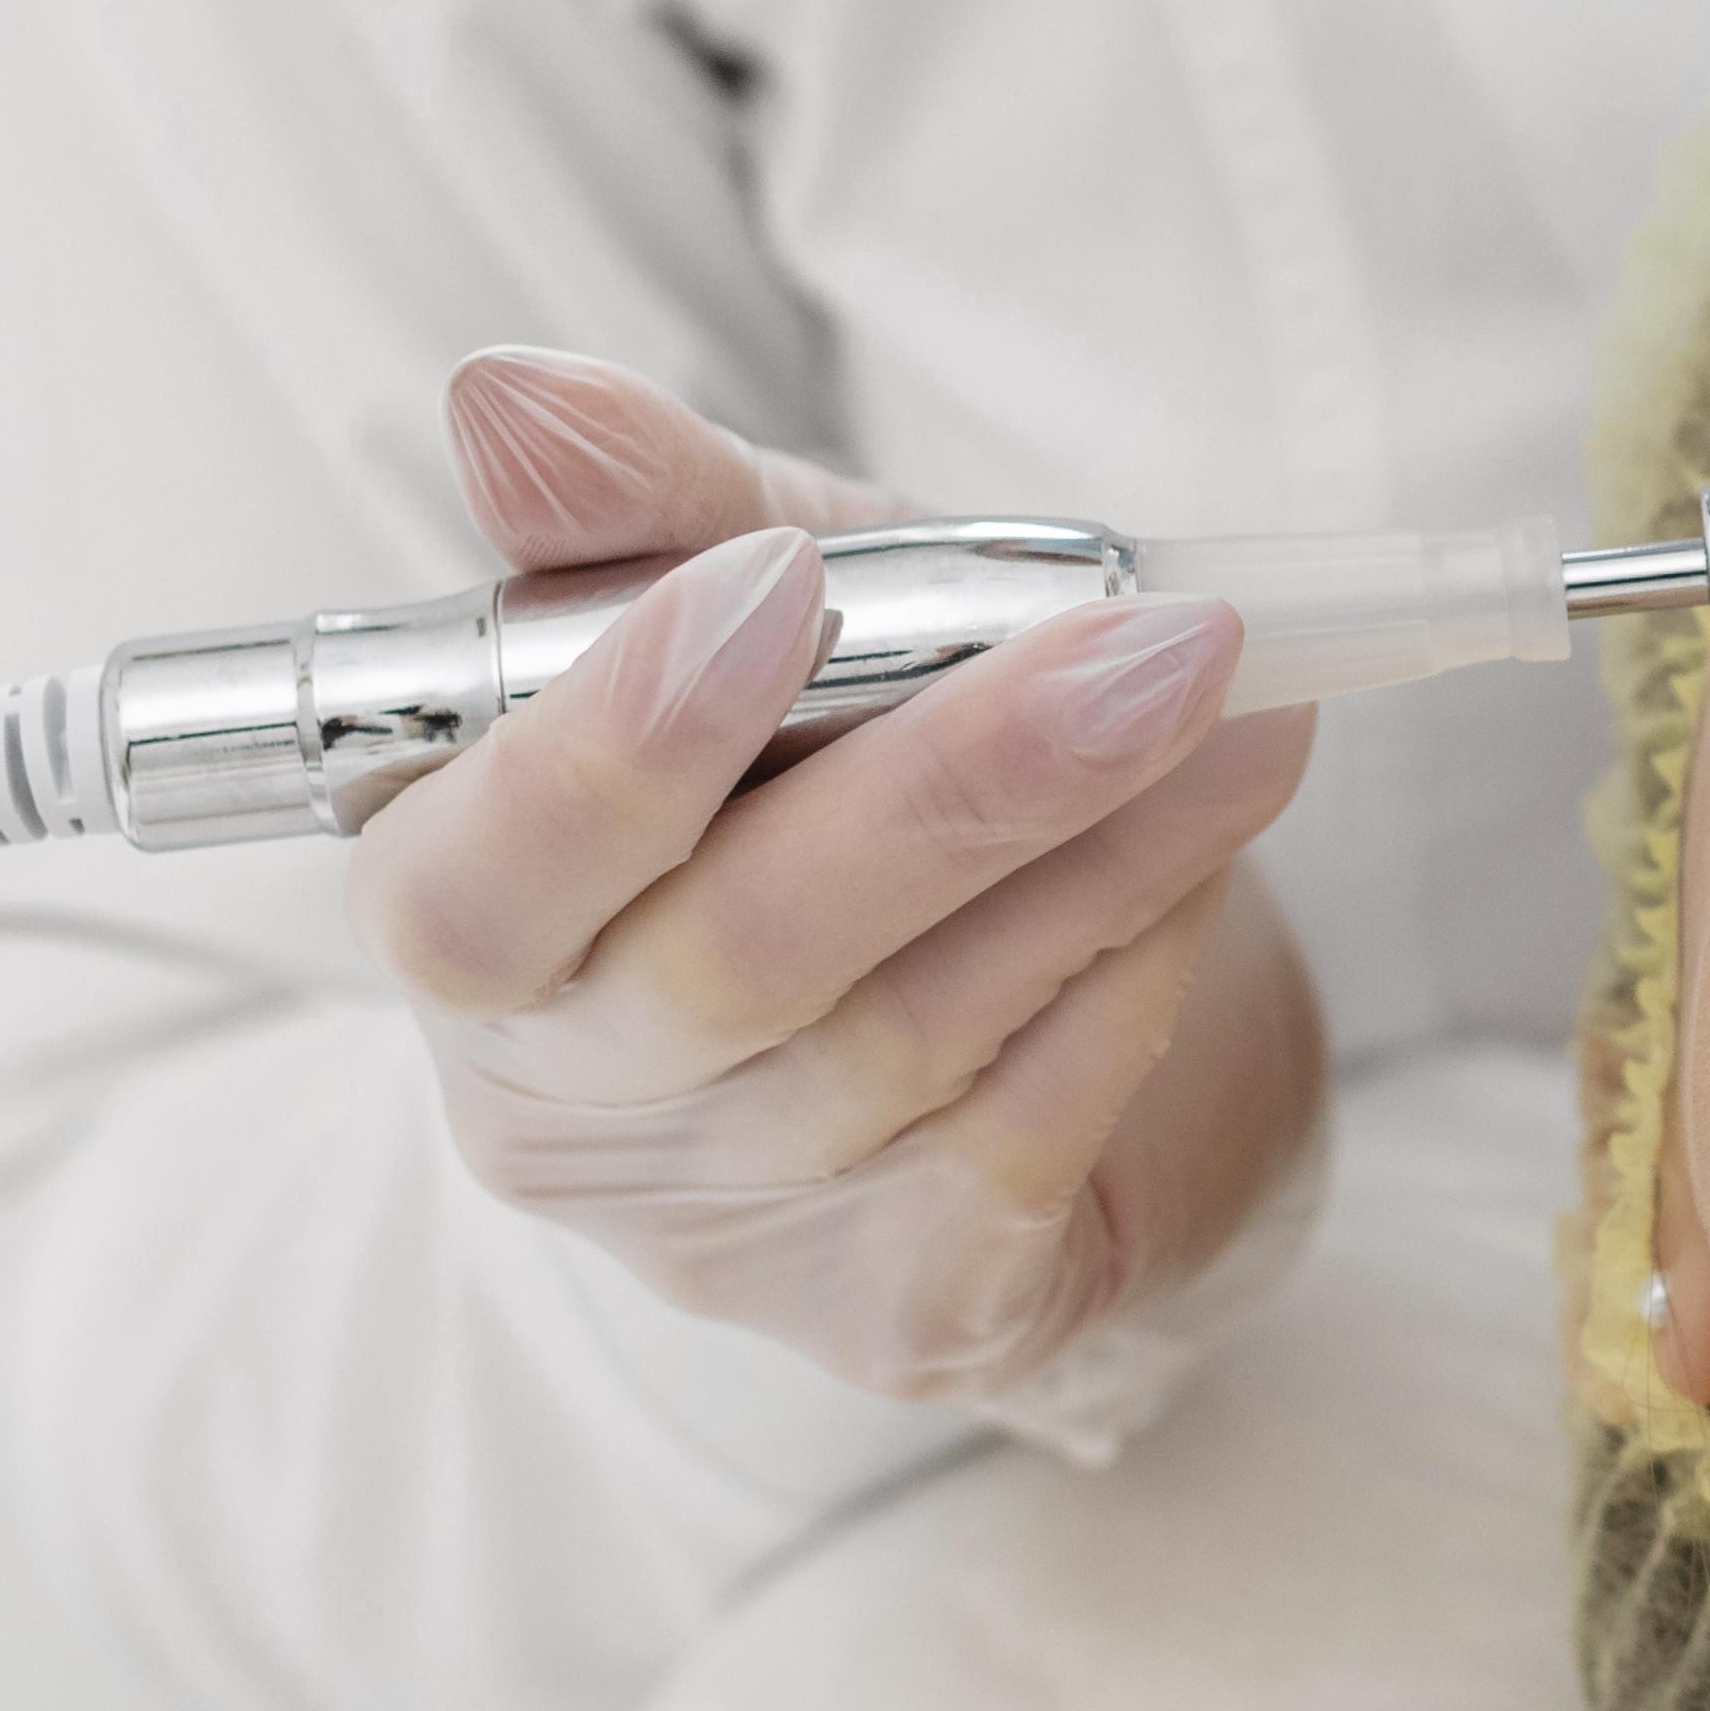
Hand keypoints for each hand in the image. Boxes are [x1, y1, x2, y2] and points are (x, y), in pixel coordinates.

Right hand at [350, 350, 1327, 1413]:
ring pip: (909, 1041)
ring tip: (1241, 706)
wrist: (1049, 971)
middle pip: (732, 960)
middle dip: (958, 783)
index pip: (471, 884)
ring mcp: (727, 1230)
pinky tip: (1206, 865)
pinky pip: (1023, 1144)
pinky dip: (1126, 983)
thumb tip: (512, 397)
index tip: (781, 583)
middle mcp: (564, 1103)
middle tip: (1159, 643)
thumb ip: (651, 503)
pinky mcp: (904, 1313)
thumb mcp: (775, 583)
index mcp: (468, 914)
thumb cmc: (855, 756)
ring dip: (1106, 855)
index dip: (609, 750)